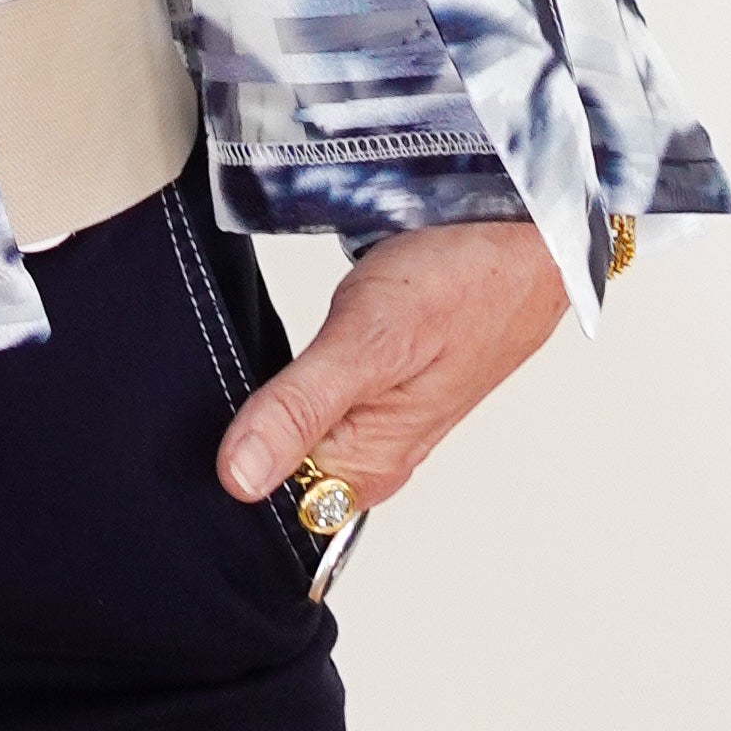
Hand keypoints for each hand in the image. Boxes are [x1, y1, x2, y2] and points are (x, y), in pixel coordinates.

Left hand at [215, 219, 566, 512]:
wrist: (523, 234)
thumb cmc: (463, 284)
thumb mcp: (368, 339)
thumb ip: (301, 407)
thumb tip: (238, 481)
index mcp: (369, 468)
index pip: (265, 496)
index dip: (226, 454)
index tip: (207, 413)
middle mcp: (373, 455)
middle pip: (275, 463)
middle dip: (241, 422)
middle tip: (224, 370)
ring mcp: (377, 417)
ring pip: (293, 424)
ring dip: (264, 392)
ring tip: (252, 350)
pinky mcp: (378, 380)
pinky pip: (314, 393)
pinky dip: (291, 371)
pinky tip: (280, 343)